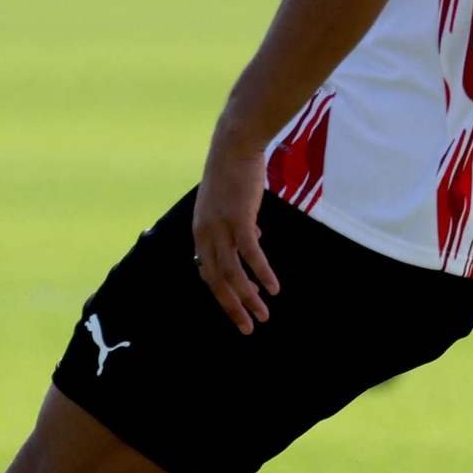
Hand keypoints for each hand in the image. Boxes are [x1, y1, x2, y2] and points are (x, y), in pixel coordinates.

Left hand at [193, 131, 278, 333]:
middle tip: (248, 327)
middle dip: (232, 307)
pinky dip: (261, 273)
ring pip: (232, 273)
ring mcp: (220, 227)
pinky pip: (250, 255)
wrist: (234, 145)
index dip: (222, 294)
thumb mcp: (229, 203)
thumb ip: (237, 223)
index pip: (207, 272)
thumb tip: (254, 237)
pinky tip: (273, 288)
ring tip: (263, 315)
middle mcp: (206, 234)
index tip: (236, 310)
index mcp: (200, 232)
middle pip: (216, 281)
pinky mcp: (239, 219)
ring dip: (248, 297)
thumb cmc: (234, 172)